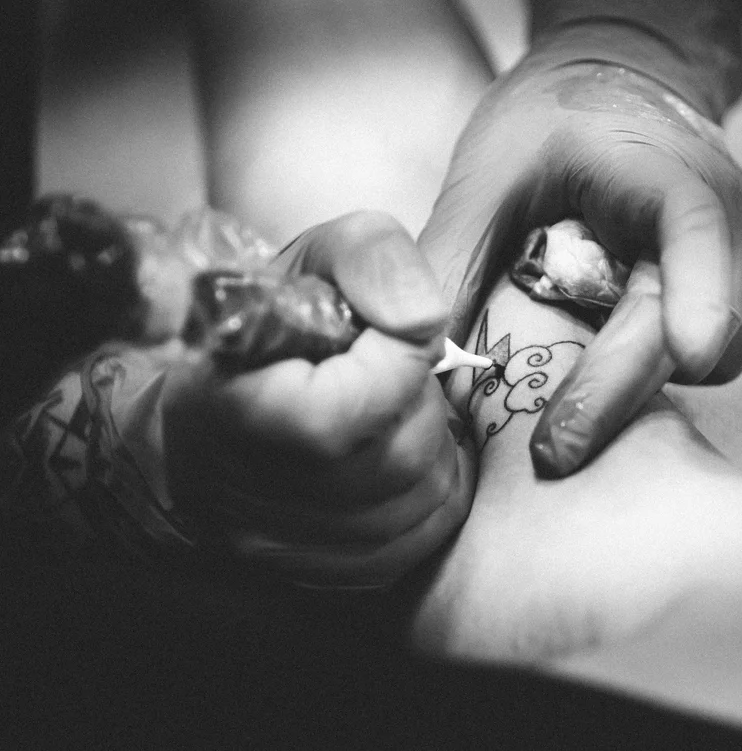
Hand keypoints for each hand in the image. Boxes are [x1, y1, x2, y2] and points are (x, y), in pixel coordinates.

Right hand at [164, 212, 475, 587]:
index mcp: (239, 415)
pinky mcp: (331, 574)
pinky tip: (395, 452)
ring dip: (428, 439)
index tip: (383, 333)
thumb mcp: (307, 266)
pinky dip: (430, 485)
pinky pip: (428, 530)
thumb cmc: (261, 339)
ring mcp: (298, 549)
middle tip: (385, 373)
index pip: (357, 402)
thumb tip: (423, 316)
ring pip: (426, 493)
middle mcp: (261, 501)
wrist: (205, 429)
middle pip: (404, 452)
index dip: (398, 354)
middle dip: (416, 399)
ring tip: (386, 412)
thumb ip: (369, 259)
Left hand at [421, 50, 741, 477]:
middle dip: (620, 398)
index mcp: (674, 177)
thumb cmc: (551, 125)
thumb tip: (420, 363)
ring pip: (713, 361)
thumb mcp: (486, 176)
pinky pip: (722, 359)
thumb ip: (451, 261)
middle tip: (551, 453)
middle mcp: (739, 220)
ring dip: (643, 382)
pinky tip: (614, 346)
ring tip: (579, 369)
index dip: (679, 318)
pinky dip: (664, 368)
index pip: (695, 247)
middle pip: (697, 334)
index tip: (656, 377)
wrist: (621, 86)